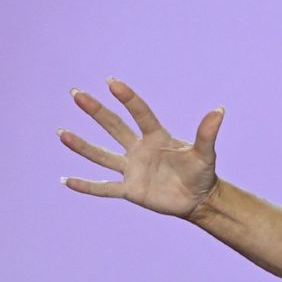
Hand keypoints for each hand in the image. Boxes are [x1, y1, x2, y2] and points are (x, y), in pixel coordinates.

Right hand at [57, 78, 223, 218]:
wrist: (198, 199)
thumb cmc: (202, 173)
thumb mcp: (205, 153)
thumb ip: (207, 133)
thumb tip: (219, 110)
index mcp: (157, 137)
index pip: (140, 114)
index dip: (127, 98)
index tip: (111, 82)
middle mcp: (140, 149)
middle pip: (114, 127)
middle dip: (95, 111)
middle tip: (76, 94)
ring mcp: (132, 169)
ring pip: (102, 155)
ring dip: (82, 145)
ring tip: (62, 133)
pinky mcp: (129, 190)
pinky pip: (104, 188)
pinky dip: (86, 186)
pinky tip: (66, 180)